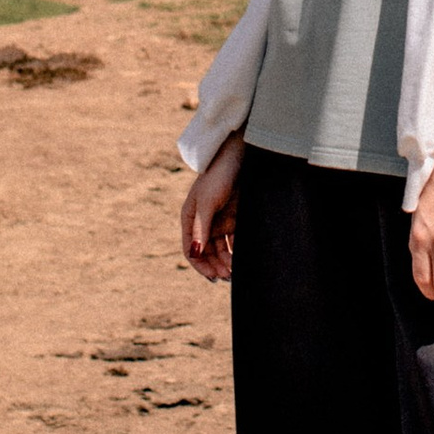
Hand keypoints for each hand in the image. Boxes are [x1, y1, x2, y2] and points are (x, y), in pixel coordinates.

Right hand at [180, 133, 244, 282]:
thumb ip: (201, 228)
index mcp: (190, 218)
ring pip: (220, 249)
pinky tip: (243, 259)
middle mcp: (202, 222)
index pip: (190, 249)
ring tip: (236, 272)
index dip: (200, 265)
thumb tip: (194, 254)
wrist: (239, 156)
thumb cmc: (218, 175)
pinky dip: (236, 250)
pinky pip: (233, 240)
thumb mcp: (208, 202)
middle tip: (229, 277)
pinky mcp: (233, 217)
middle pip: (206, 252)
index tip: (213, 277)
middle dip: (215, 266)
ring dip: (226, 261)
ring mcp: (218, 220)